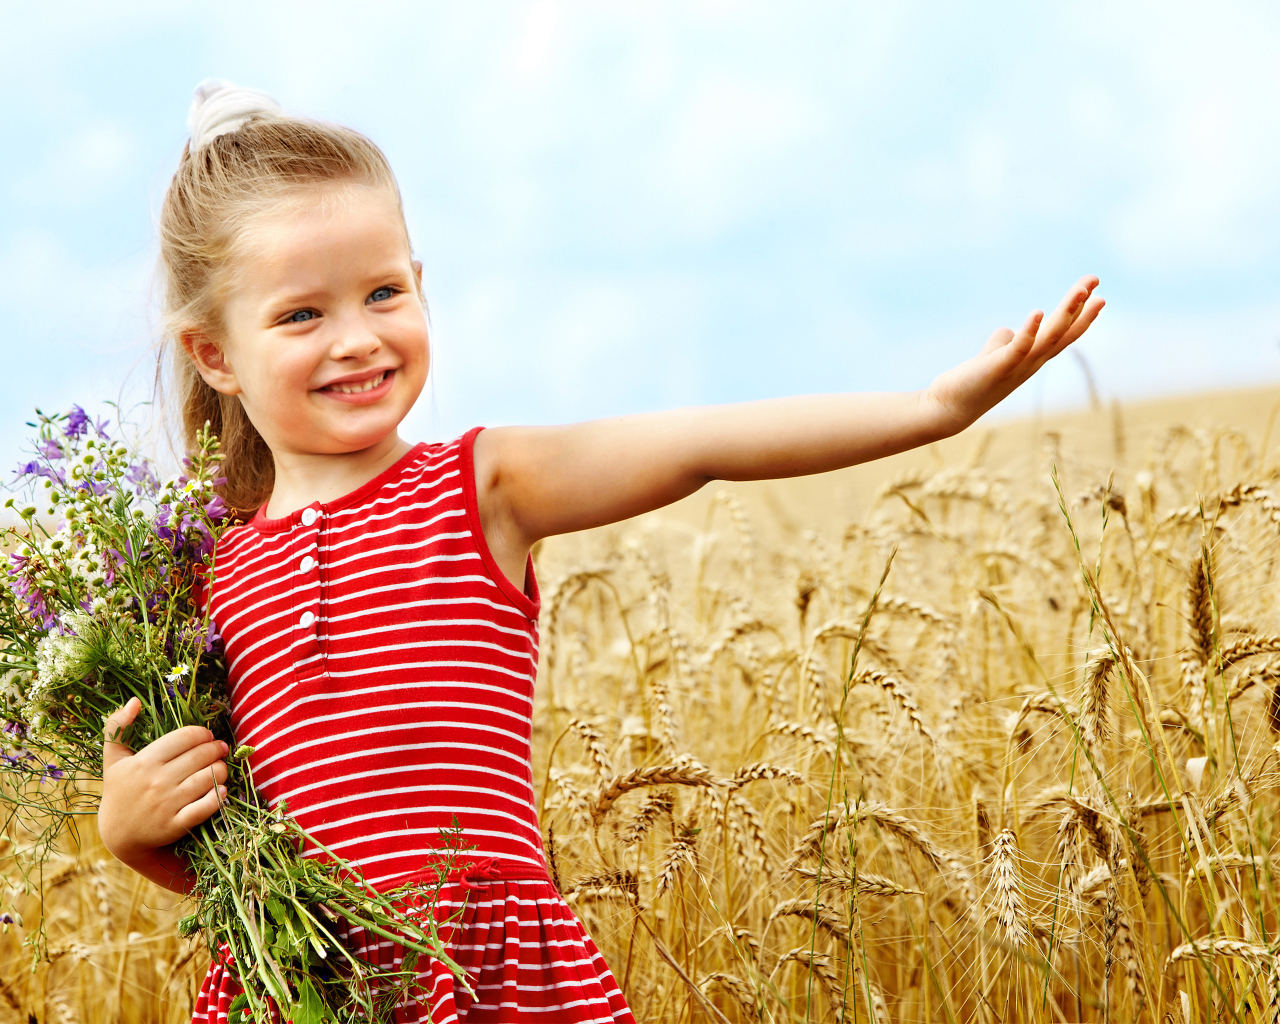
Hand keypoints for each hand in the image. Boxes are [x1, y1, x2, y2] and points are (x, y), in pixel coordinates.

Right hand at [98, 697, 228, 863]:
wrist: (119, 834)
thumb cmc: (120, 790)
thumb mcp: (113, 758)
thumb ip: (117, 727)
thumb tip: (134, 701)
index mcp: (144, 762)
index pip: (186, 737)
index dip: (202, 733)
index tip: (207, 736)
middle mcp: (156, 781)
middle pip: (201, 755)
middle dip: (217, 749)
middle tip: (219, 749)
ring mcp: (167, 804)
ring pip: (209, 777)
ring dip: (222, 769)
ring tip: (220, 767)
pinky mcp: (176, 824)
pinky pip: (207, 806)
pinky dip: (218, 796)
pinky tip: (221, 789)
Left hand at [924, 275, 1104, 431]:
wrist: (949, 408)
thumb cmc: (972, 382)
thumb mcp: (993, 356)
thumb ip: (1003, 342)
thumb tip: (1008, 331)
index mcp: (1032, 359)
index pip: (1063, 335)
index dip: (1081, 315)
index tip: (1097, 293)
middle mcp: (1032, 363)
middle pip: (1063, 333)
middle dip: (1081, 306)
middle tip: (1095, 280)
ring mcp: (1018, 367)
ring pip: (1049, 338)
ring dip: (1066, 313)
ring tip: (1080, 290)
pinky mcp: (999, 368)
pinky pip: (1019, 348)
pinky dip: (1029, 331)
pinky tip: (1037, 312)